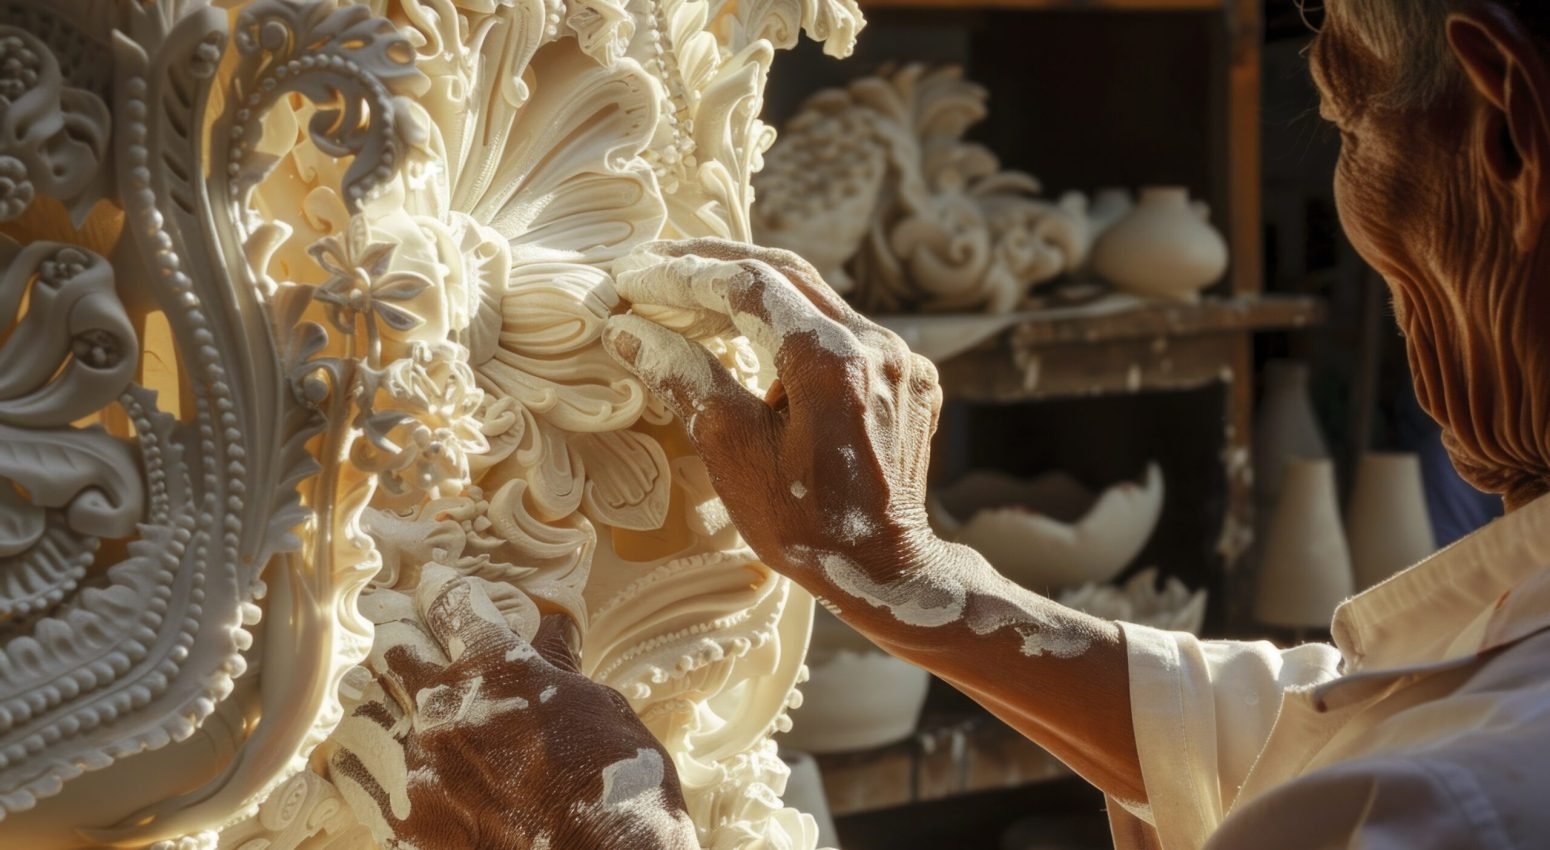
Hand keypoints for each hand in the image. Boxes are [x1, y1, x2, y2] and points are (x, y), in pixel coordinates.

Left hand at [327, 566, 696, 849]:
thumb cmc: (615, 783)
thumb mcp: (601, 705)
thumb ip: (559, 666)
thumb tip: (551, 631)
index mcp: (498, 668)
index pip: (452, 606)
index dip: (441, 588)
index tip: (434, 582)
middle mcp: (445, 708)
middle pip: (393, 646)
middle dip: (395, 628)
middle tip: (393, 621)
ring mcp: (418, 765)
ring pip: (366, 705)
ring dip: (376, 692)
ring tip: (377, 687)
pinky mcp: (404, 818)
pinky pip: (353, 773)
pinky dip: (357, 755)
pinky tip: (360, 749)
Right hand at [601, 239, 946, 609]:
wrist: (886, 570)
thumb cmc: (805, 525)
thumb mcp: (733, 453)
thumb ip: (686, 379)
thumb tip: (628, 331)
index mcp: (833, 361)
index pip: (748, 285)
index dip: (684, 275)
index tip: (633, 278)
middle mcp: (876, 345)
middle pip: (784, 274)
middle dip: (713, 264)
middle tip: (652, 267)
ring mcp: (899, 357)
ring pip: (814, 298)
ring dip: (751, 290)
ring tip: (689, 293)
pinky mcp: (906, 375)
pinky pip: (841, 329)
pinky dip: (791, 324)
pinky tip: (752, 336)